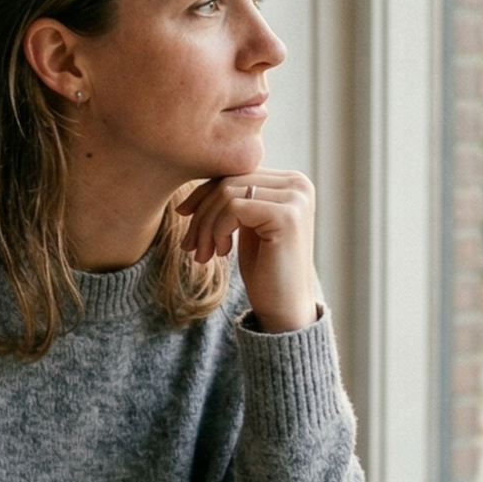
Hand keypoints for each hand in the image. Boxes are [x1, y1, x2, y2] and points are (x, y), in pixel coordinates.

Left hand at [178, 169, 318, 332]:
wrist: (285, 309)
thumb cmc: (265, 268)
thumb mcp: (246, 224)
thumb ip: (235, 196)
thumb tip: (194, 177)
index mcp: (291, 181)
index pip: (236, 172)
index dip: (204, 192)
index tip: (184, 216)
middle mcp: (298, 183)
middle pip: (229, 180)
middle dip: (202, 212)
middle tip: (191, 246)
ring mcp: (296, 198)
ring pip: (227, 192)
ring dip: (206, 225)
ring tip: (206, 254)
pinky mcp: (287, 215)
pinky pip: (233, 207)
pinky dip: (217, 230)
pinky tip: (222, 253)